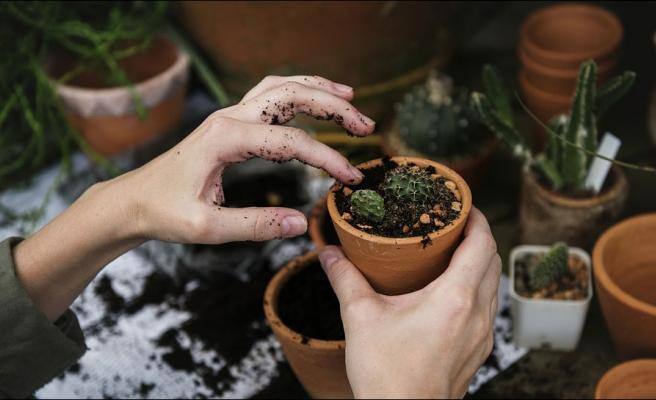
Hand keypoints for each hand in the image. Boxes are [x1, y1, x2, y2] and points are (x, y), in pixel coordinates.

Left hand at [108, 75, 374, 243]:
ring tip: (350, 98)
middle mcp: (229, 118)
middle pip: (291, 96)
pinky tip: (315, 100)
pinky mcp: (230, 123)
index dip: (327, 159)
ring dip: (318, 90)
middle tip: (366, 125)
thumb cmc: (163, 212)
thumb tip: (301, 224)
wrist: (133, 201)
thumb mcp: (207, 228)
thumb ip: (255, 225)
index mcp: (225, 139)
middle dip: (333, 106)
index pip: (291, 142)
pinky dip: (298, 93)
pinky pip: (269, 96)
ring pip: (281, 88)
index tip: (351, 179)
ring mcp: (229, 116)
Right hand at [319, 208, 499, 398]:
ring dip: (479, 263)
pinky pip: (487, 307)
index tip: (463, 205)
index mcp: (455, 298)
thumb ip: (345, 279)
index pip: (482, 244)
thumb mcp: (360, 318)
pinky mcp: (479, 350)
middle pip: (493, 260)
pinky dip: (477, 288)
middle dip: (478, 236)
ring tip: (452, 253)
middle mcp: (477, 314)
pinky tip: (451, 291)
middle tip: (453, 224)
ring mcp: (482, 335)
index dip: (477, 218)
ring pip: (493, 284)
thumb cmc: (386, 375)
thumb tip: (329, 253)